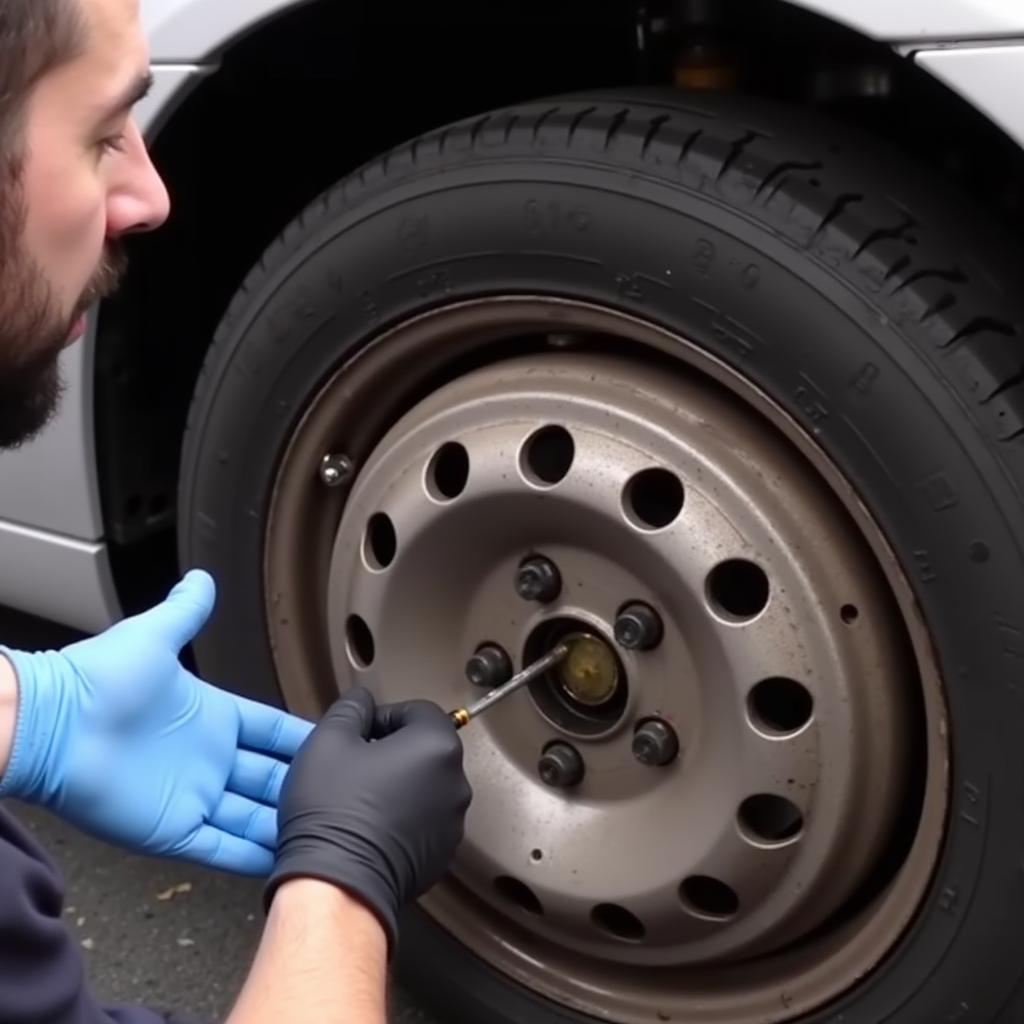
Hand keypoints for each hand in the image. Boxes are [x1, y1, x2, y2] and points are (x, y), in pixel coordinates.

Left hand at [0, 570, 313, 874]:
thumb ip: (185, 612)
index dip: (303, 738)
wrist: (53, 725)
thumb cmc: (97, 679)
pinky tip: (282, 858)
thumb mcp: (153, 636)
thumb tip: (201, 579)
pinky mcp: (172, 831)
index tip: (340, 741)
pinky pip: (220, 848)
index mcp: (212, 717)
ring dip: (283, 824)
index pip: (272, 730)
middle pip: (269, 777)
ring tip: (324, 829)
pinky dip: (251, 856)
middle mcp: (207, 760)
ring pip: (252, 817)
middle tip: (341, 793)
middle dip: (302, 785)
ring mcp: (192, 797)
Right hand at [266, 687, 472, 951]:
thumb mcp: (329, 741)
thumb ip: (352, 708)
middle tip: (355, 765)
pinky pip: (424, 821)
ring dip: (399, 785)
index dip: (384, 716)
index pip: (418, 710)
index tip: (360, 733)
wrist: (338, 885)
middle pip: (425, 748)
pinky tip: (371, 827)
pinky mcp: (441, 854)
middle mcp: (455, 782)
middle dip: (392, 751)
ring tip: (360, 799)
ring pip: (425, 786)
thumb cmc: (334, 813)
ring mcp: (452, 822)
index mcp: (437, 745)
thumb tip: (362, 701)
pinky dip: (404, 818)